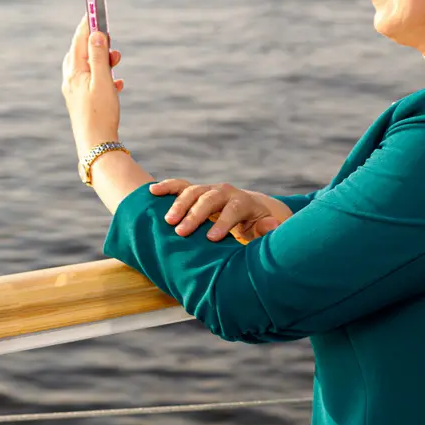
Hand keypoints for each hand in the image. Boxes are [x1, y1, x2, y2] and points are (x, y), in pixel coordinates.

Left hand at [62, 16, 124, 155]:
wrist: (96, 145)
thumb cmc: (100, 113)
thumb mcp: (103, 81)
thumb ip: (100, 56)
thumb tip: (96, 34)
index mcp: (74, 72)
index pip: (79, 40)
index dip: (87, 25)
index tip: (94, 11)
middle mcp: (71, 80)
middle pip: (80, 53)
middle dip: (96, 43)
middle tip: (110, 39)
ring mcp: (75, 92)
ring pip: (87, 68)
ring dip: (102, 60)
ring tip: (117, 61)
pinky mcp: (82, 102)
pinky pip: (92, 82)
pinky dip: (104, 77)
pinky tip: (117, 83)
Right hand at [150, 180, 290, 243]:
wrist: (250, 210)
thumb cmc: (255, 226)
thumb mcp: (263, 230)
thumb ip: (266, 230)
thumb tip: (273, 226)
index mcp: (243, 202)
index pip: (233, 208)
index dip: (223, 222)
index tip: (211, 238)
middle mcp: (226, 192)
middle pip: (210, 198)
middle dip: (195, 215)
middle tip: (181, 232)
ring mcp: (210, 190)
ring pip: (193, 191)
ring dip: (179, 205)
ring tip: (167, 221)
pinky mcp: (197, 191)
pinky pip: (180, 186)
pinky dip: (167, 187)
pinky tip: (152, 191)